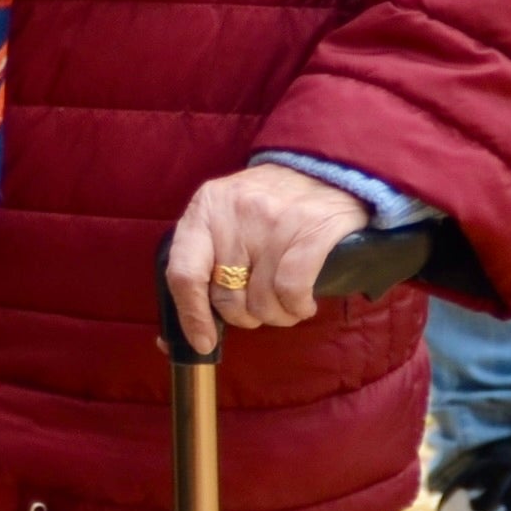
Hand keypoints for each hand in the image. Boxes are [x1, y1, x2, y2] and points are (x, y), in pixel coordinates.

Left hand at [162, 160, 372, 347]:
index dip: (191, 316)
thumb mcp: (226, 216)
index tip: (203, 342)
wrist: (327, 168)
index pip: (183, 272)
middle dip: (245, 316)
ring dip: (277, 315)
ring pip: (262, 302)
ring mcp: (272, 221)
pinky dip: (297, 308)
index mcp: (205, 208)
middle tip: (260, 308)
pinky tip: (303, 304)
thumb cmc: (270, 205)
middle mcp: (234, 213)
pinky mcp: (310, 230)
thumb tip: (185, 335)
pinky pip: (292, 292)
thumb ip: (205, 261)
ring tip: (286, 303)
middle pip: (227, 297)